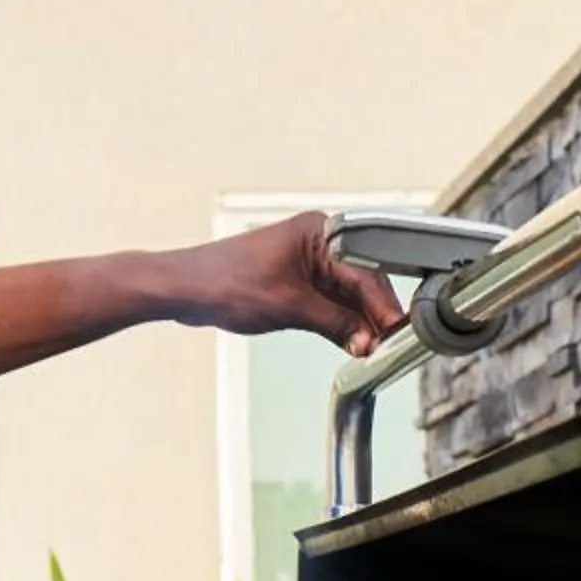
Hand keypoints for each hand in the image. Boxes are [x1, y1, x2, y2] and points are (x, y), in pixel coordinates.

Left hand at [165, 213, 406, 357]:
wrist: (184, 289)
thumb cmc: (225, 282)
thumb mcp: (289, 306)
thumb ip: (334, 324)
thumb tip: (366, 341)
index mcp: (320, 232)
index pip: (365, 271)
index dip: (382, 305)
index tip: (396, 331)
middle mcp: (318, 242)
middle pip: (361, 282)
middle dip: (373, 315)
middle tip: (387, 345)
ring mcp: (307, 262)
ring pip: (347, 295)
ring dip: (358, 322)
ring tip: (372, 348)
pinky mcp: (297, 281)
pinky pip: (329, 302)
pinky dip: (340, 322)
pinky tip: (352, 341)